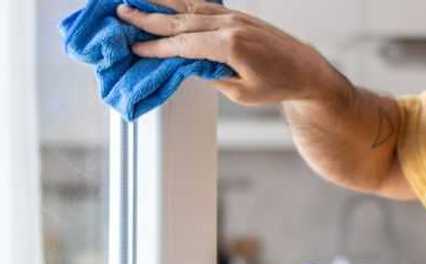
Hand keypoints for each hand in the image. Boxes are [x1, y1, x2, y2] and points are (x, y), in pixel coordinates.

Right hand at [116, 0, 342, 105]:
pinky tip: (164, 0)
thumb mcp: (240, 92)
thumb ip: (210, 75)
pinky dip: (180, 0)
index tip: (133, 47)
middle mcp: (230, 25)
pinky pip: (202, 4)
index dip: (156, 47)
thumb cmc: (276, 85)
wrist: (306, 69)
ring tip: (133, 0)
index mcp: (230, 46)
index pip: (183, 45)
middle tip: (119, 13)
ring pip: (189, 6)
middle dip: (148, 18)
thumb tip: (183, 65)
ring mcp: (234, 16)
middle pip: (180, 20)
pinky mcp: (237, 14)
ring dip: (159, 2)